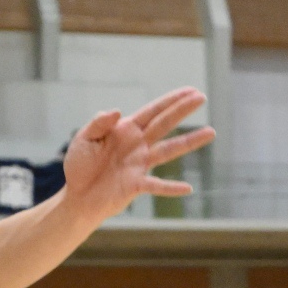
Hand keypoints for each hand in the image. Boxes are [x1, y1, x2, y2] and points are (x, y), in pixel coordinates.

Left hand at [58, 89, 215, 222]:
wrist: (77, 196)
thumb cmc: (79, 166)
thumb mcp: (84, 138)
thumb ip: (98, 123)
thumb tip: (116, 112)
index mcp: (126, 130)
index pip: (152, 111)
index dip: (171, 100)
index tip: (190, 91)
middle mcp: (138, 145)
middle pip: (165, 124)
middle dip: (183, 110)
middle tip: (202, 97)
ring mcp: (140, 165)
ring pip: (169, 150)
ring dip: (190, 142)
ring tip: (211, 132)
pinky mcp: (136, 185)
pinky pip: (157, 185)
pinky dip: (171, 188)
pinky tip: (188, 188)